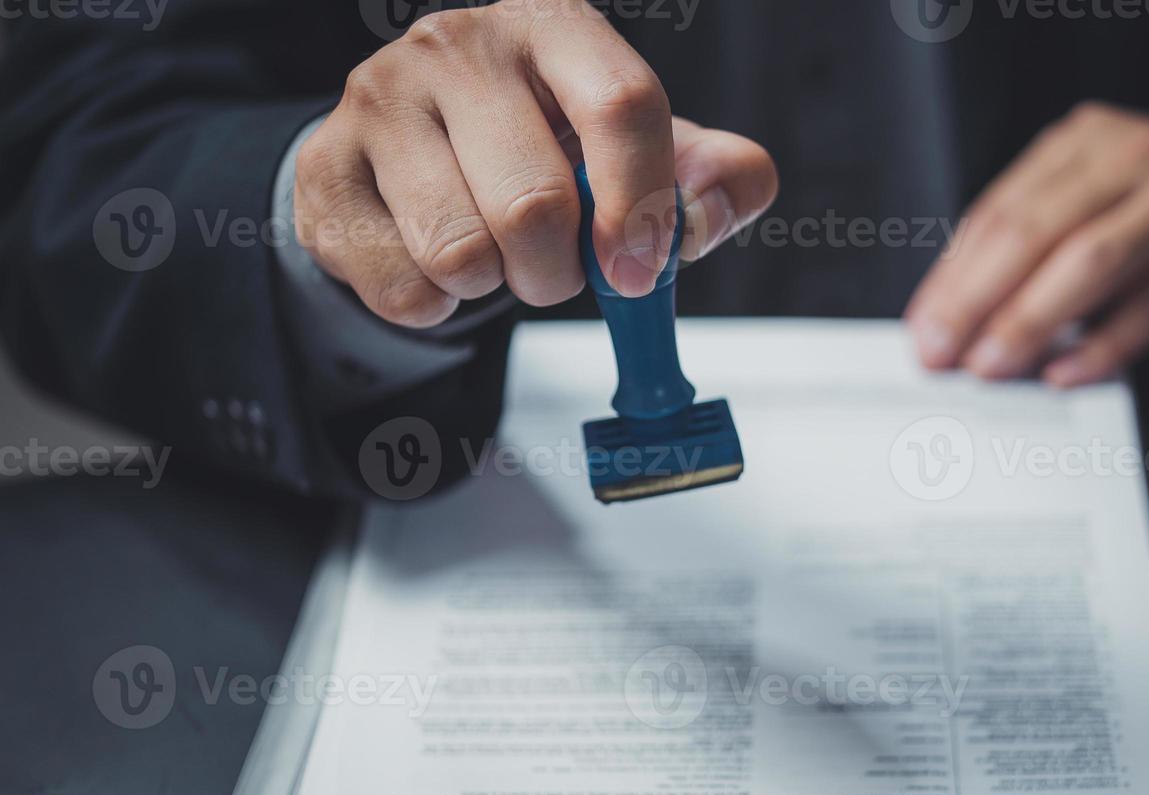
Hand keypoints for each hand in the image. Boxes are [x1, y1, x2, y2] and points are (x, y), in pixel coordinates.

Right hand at [294, 3, 776, 326]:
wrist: (417, 156)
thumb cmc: (543, 149)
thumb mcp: (640, 156)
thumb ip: (711, 179)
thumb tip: (715, 203)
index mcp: (553, 25)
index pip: (621, 104)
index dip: (643, 205)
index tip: (641, 272)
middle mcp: (459, 44)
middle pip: (536, 203)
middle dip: (558, 271)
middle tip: (554, 266)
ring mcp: (379, 99)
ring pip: (461, 253)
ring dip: (494, 287)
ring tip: (490, 253)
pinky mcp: (325, 168)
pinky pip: (403, 287)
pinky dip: (436, 305)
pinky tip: (433, 260)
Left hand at [903, 101, 1148, 385]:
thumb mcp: (1095, 197)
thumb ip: (1034, 242)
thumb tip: (957, 313)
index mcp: (1083, 143)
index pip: (999, 211)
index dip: (954, 276)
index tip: (925, 328)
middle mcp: (1132, 158)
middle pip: (1034, 232)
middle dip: (977, 300)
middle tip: (944, 353)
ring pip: (1089, 261)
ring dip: (1031, 320)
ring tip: (992, 365)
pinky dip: (1105, 345)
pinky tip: (1067, 372)